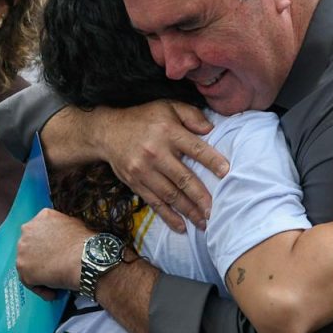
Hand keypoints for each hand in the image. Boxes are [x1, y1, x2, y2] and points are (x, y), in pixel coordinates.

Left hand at [16, 208, 91, 298]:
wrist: (86, 259)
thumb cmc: (87, 244)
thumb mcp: (75, 225)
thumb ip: (62, 230)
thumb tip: (64, 240)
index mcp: (43, 216)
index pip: (40, 232)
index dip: (47, 245)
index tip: (55, 254)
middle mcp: (28, 229)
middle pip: (31, 247)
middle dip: (41, 258)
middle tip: (55, 268)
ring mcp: (23, 248)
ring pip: (29, 265)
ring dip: (40, 274)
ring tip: (56, 282)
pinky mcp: (22, 267)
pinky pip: (29, 282)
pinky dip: (40, 288)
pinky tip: (53, 292)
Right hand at [96, 100, 228, 232]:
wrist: (107, 132)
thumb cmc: (143, 119)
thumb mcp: (167, 106)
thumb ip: (191, 115)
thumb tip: (211, 130)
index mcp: (168, 132)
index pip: (195, 148)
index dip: (212, 161)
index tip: (226, 173)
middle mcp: (156, 152)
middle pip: (183, 178)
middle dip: (201, 197)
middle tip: (216, 211)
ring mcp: (144, 170)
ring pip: (171, 195)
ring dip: (188, 211)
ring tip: (204, 222)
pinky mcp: (135, 183)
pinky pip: (155, 203)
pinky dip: (168, 216)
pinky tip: (182, 226)